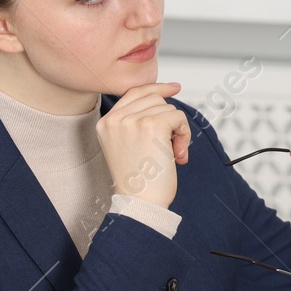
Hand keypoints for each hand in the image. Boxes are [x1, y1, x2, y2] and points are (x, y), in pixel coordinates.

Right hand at [97, 82, 190, 209]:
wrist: (140, 202)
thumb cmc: (139, 181)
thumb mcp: (128, 146)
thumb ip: (138, 122)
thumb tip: (166, 98)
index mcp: (106, 122)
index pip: (133, 92)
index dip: (157, 88)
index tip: (175, 88)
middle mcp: (115, 119)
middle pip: (154, 98)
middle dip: (169, 119)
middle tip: (173, 145)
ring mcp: (132, 120)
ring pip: (168, 108)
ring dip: (178, 131)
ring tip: (173, 154)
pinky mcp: (151, 125)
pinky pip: (178, 117)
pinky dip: (184, 135)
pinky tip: (178, 154)